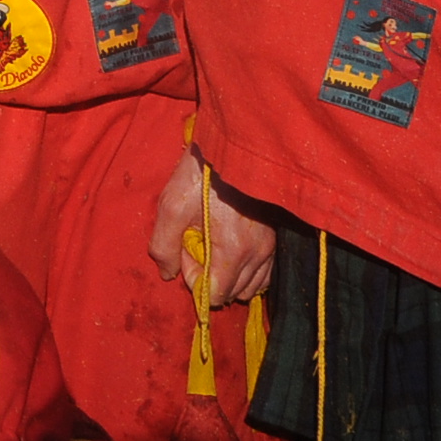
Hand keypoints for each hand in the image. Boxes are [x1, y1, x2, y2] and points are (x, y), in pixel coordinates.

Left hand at [148, 148, 273, 306]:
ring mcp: (271, 248)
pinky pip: (265, 274)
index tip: (188, 249)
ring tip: (215, 246)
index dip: (195, 278)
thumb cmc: (201, 174)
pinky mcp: (276, 240)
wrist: (234, 145)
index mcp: (233, 251)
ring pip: (251, 287)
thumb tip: (167, 273)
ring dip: (230, 276)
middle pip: (233, 293)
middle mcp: (258, 254)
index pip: (216, 295)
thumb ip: (164, 245)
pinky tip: (233, 250)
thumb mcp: (171, 205)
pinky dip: (248, 271)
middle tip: (199, 244)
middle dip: (211, 277)